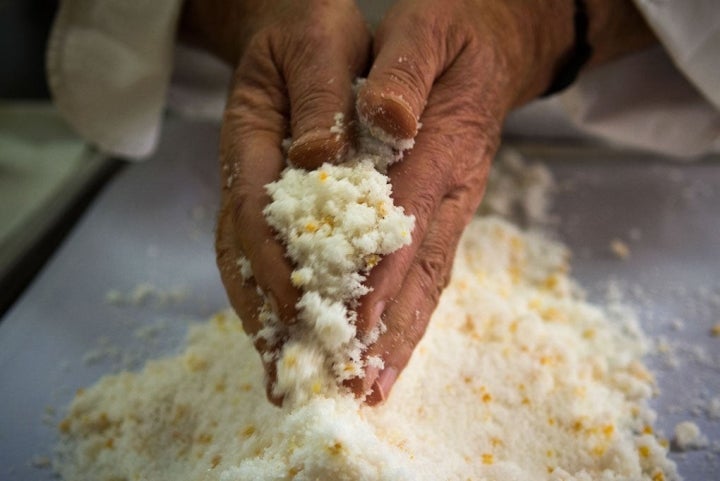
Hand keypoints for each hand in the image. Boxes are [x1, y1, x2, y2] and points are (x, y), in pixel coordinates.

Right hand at [201, 0, 370, 402]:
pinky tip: (296, 340)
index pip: (254, 208)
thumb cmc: (310, 32)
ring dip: (268, 325)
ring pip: (251, 267)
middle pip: (243, 254)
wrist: (294, 30)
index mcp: (251, 138)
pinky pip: (270, 260)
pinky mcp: (275, 207)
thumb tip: (319, 156)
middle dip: (264, 318)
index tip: (292, 306)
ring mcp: (256, 195)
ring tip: (284, 380)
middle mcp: (246, 176)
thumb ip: (319, 96)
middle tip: (281, 377)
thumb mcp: (318, 45)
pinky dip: (280, 304)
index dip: (271, 259)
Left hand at [348, 0, 655, 403]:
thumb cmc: (452, 30)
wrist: (495, 43)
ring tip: (367, 391)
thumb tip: (387, 119)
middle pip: (422, 269)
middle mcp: (453, 188)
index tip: (354, 320)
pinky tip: (381, 351)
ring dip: (397, 339)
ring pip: (427, 282)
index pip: (408, 216)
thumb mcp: (426, 26)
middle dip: (389, 330)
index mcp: (445, 143)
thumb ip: (407, 69)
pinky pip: (426, 272)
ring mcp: (453, 207)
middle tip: (358, 386)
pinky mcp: (445, 215)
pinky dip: (402, 316)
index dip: (382, 270)